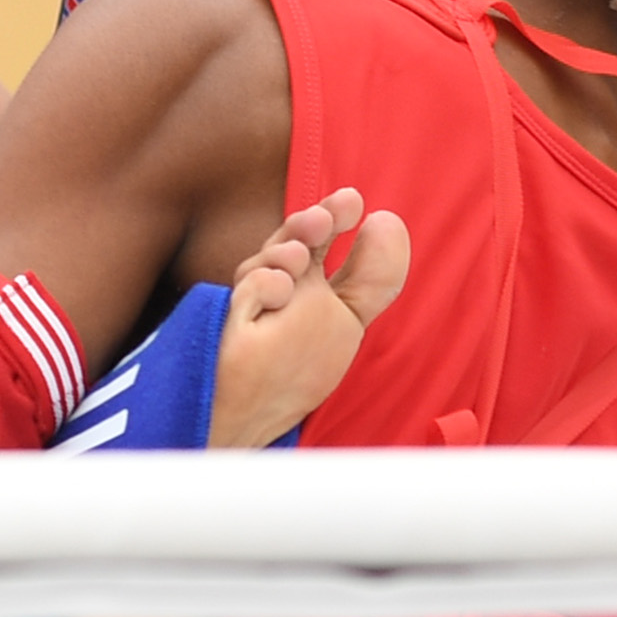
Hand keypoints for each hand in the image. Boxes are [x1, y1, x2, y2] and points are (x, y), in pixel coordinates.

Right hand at [211, 187, 406, 448]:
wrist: (245, 410)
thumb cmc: (298, 371)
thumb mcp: (346, 315)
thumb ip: (371, 272)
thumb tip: (385, 218)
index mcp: (321, 298)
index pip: (330, 249)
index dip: (342, 220)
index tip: (360, 206)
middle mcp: (287, 293)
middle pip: (301, 243)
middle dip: (316, 222)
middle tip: (335, 209)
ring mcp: (257, 299)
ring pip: (276, 255)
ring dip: (292, 247)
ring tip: (298, 258)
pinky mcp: (230, 306)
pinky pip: (257, 282)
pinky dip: (269, 283)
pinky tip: (275, 294)